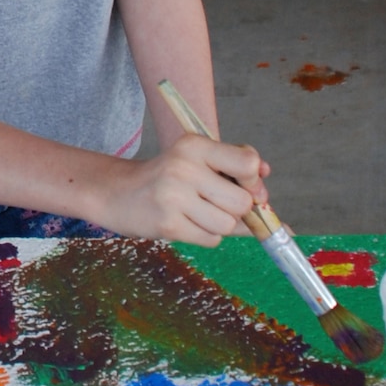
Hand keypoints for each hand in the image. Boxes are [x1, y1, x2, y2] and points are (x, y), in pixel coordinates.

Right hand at [101, 134, 269, 243]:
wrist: (117, 193)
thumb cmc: (166, 177)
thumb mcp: (198, 160)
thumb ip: (235, 169)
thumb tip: (267, 198)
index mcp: (194, 145)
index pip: (248, 163)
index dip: (254, 181)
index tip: (245, 187)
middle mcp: (184, 167)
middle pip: (242, 202)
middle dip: (237, 210)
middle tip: (216, 204)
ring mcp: (173, 196)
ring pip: (227, 225)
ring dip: (219, 225)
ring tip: (196, 213)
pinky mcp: (168, 223)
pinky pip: (211, 240)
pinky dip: (205, 236)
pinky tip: (186, 223)